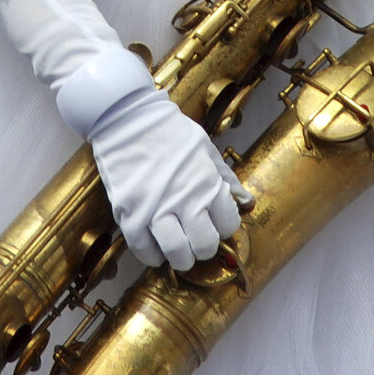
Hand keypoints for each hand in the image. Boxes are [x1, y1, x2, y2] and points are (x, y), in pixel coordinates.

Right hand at [85, 83, 251, 270]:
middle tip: (196, 240)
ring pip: (176, 254)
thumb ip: (225, 178)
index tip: (213, 221)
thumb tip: (246, 202)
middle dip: (203, 247)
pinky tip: (155, 246)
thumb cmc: (168, 130)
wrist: (127, 118)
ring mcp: (156, 209)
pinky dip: (152, 255)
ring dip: (180, 257)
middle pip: (204, 246)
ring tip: (178, 250)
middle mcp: (184, 200)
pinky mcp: (130, 213)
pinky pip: (144, 250)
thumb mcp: (204, 147)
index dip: (222, 226)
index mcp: (207, 183)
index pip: (227, 225)